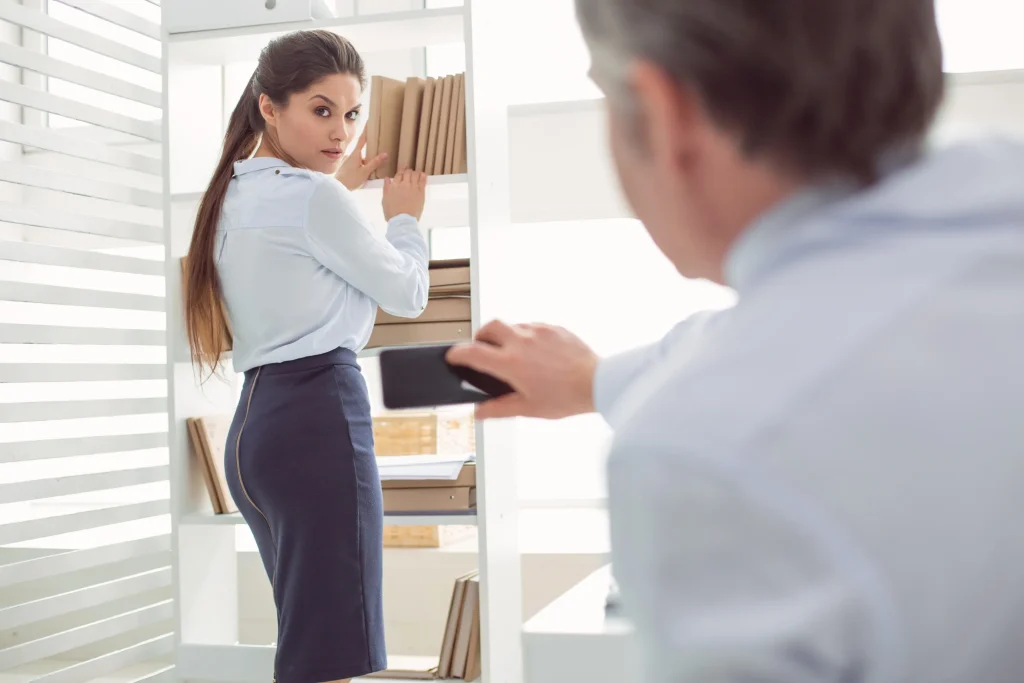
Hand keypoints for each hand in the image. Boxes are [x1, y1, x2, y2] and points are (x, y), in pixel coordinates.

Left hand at [336, 128, 385, 190]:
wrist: (338, 189)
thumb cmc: (350, 180)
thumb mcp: (365, 172)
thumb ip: (375, 163)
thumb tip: (385, 154)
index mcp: (355, 154)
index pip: (362, 139)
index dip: (366, 131)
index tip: (370, 122)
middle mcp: (351, 155)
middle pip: (362, 148)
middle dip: (369, 149)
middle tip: (377, 147)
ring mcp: (348, 161)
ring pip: (360, 157)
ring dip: (366, 160)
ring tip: (372, 166)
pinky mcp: (347, 167)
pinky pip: (357, 163)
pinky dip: (362, 165)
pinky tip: (365, 172)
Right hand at [383, 168, 426, 220]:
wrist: (402, 220)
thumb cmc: (392, 213)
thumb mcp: (385, 200)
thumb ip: (386, 188)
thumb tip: (387, 178)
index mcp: (394, 186)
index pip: (398, 174)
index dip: (401, 172)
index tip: (402, 171)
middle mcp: (404, 184)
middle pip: (407, 172)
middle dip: (408, 171)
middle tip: (409, 172)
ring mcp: (413, 188)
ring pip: (415, 174)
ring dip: (415, 173)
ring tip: (416, 174)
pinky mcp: (421, 192)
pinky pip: (422, 181)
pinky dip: (422, 176)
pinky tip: (422, 175)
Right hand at [445, 320, 599, 419]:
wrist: (597, 382)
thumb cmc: (566, 397)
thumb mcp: (529, 409)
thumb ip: (499, 408)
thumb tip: (479, 412)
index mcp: (511, 363)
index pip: (473, 352)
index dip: (457, 354)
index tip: (453, 356)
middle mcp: (522, 342)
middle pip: (488, 326)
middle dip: (480, 336)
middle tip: (482, 348)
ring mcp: (538, 331)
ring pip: (511, 325)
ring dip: (505, 336)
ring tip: (512, 353)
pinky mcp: (554, 327)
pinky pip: (532, 325)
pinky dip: (526, 335)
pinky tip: (534, 351)